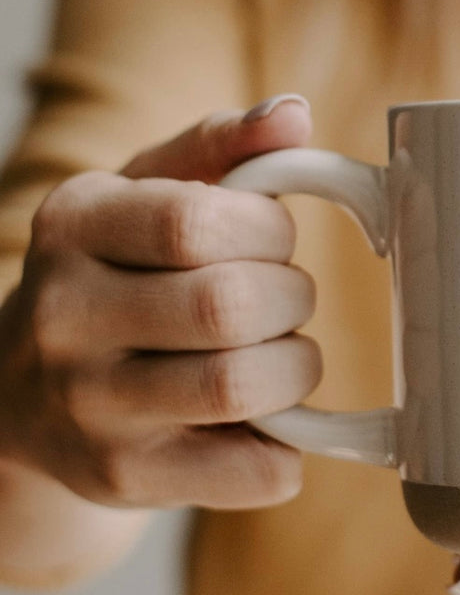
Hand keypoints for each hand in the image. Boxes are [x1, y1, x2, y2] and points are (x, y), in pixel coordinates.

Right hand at [0, 95, 320, 509]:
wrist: (26, 399)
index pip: (196, 222)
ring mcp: (87, 408)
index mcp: (73, 228)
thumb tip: (294, 115)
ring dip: (296, 368)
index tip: (271, 241)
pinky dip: (290, 446)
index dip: (268, 233)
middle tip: (282, 302)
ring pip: (244, 386)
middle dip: (291, 299)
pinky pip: (256, 469)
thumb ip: (223, 148)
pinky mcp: (124, 479)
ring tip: (279, 357)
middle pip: (229, 306)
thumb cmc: (118, 277)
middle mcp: (62, 318)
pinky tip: (265, 421)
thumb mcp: (147, 195)